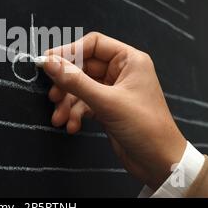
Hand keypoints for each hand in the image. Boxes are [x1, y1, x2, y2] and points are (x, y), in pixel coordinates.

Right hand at [42, 32, 186, 189]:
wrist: (160, 163)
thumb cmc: (145, 127)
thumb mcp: (106, 101)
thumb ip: (75, 81)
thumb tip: (49, 63)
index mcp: (129, 60)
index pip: (93, 44)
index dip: (68, 51)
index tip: (47, 61)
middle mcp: (121, 72)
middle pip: (83, 67)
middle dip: (66, 83)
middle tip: (53, 95)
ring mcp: (114, 90)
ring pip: (81, 87)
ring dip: (68, 103)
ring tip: (59, 117)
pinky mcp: (108, 108)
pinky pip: (84, 103)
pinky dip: (76, 113)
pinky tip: (72, 125)